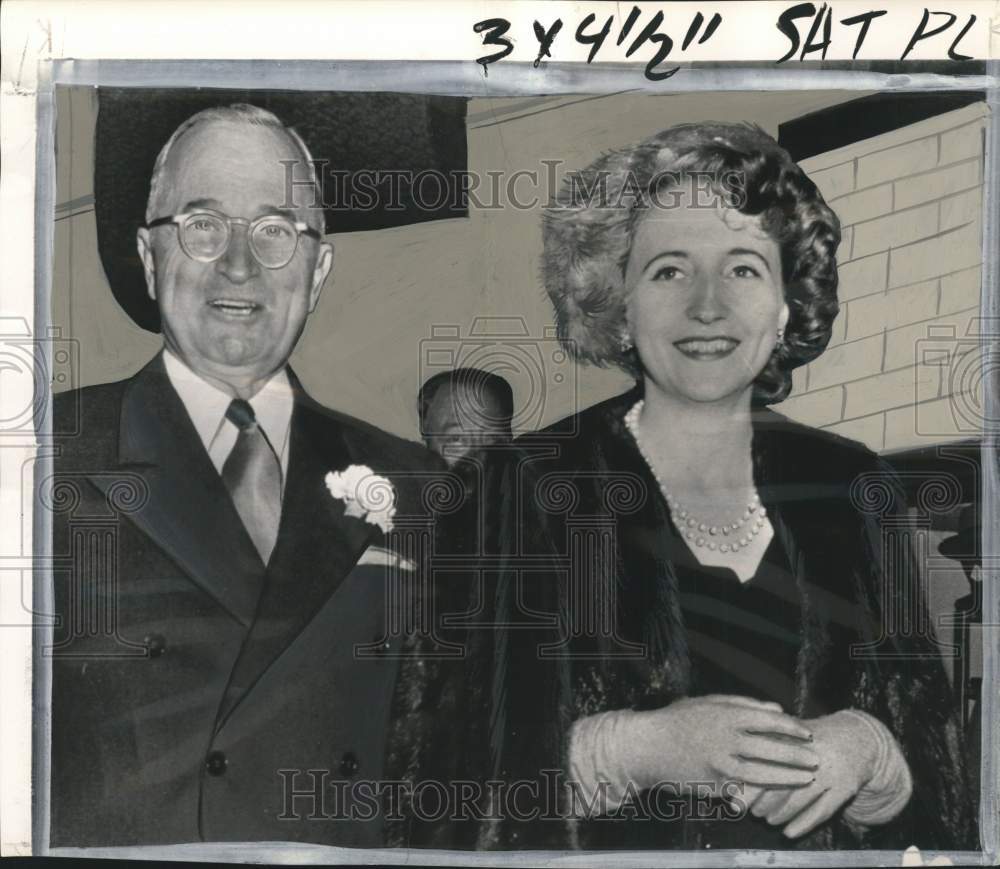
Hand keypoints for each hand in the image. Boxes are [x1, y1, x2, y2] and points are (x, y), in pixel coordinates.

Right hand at [626, 694, 817, 793]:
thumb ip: (743, 704)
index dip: (792, 728)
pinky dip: (764, 792)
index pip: (769, 721)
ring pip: (763, 773)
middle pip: (771, 749)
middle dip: (797, 756)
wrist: (649, 746)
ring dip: (788, 777)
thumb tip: (777, 710)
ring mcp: (721, 764)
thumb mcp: (708, 703)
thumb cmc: (678, 719)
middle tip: (816, 759)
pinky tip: (778, 794)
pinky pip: (745, 789)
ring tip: (806, 779)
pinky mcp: (715, 784)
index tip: (807, 733)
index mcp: (727, 715)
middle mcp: (727, 739)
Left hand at [745, 710, 877, 837]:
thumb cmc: (810, 740)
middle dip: (763, 800)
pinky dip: (804, 824)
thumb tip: (732, 777)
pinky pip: (823, 810)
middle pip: (781, 781)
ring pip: (800, 797)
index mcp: (793, 737)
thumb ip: (761, 748)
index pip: (763, 762)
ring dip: (781, 813)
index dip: (747, 783)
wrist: (857, 738)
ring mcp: (830, 771)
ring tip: (768, 819)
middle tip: (752, 811)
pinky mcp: (845, 787)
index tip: (733, 798)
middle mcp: (811, 753)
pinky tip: (789, 833)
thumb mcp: (788, 733)